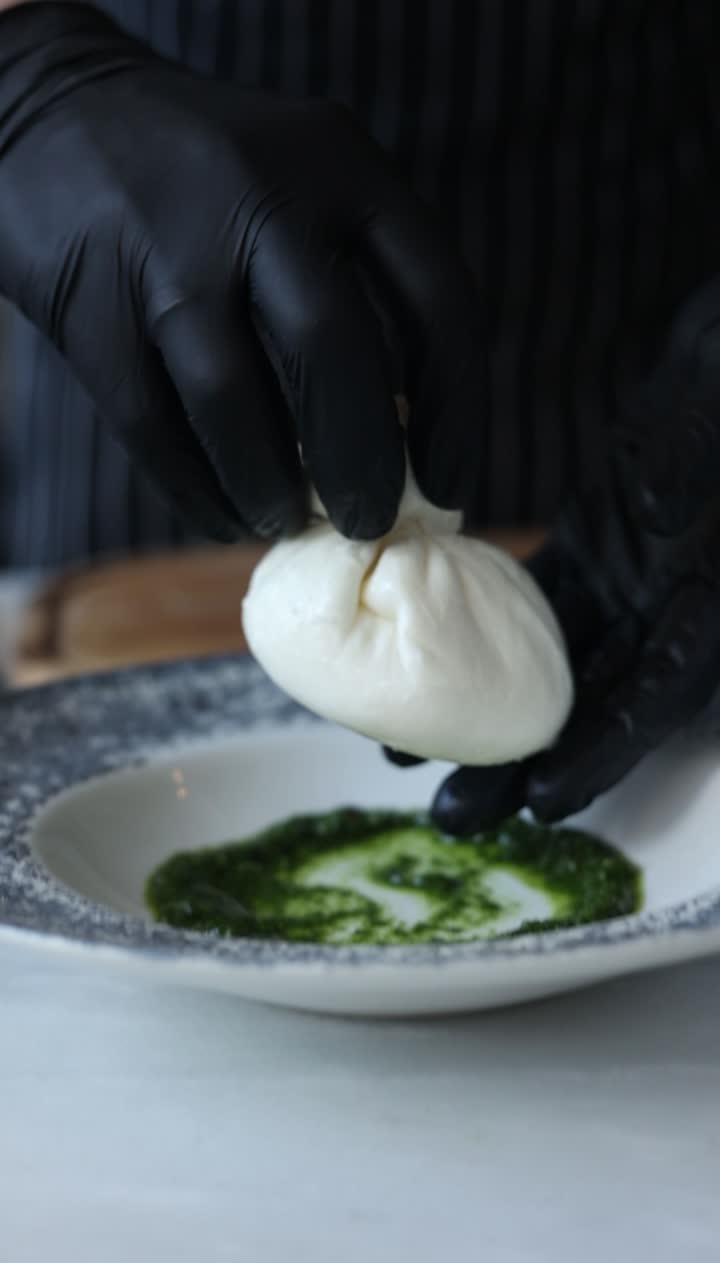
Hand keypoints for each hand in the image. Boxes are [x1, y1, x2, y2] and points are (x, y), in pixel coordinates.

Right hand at [0, 3, 485, 541]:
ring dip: (269, 487)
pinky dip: (198, 490)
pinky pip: (152, 426)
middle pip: (332, 351)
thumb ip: (362, 278)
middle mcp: (256, 195)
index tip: (449, 486)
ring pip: (232, 400)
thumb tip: (407, 437)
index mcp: (340, 165)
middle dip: (360, 463)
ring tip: (287, 521)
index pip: (437, 297)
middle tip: (367, 521)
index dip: (456, 410)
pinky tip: (227, 514)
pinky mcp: (89, 303)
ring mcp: (162, 247)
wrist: (55, 115)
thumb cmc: (214, 181)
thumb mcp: (307, 182)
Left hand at [420, 279, 719, 830]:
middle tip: (453, 816)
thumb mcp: (719, 406)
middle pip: (596, 702)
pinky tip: (414, 656)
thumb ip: (692, 461)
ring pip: (552, 664)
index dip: (609, 751)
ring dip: (484, 710)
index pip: (664, 690)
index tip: (545, 802)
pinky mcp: (593, 550)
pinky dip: (474, 632)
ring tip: (407, 758)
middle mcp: (669, 602)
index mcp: (710, 592)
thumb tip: (653, 509)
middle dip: (525, 764)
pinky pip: (531, 604)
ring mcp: (628, 580)